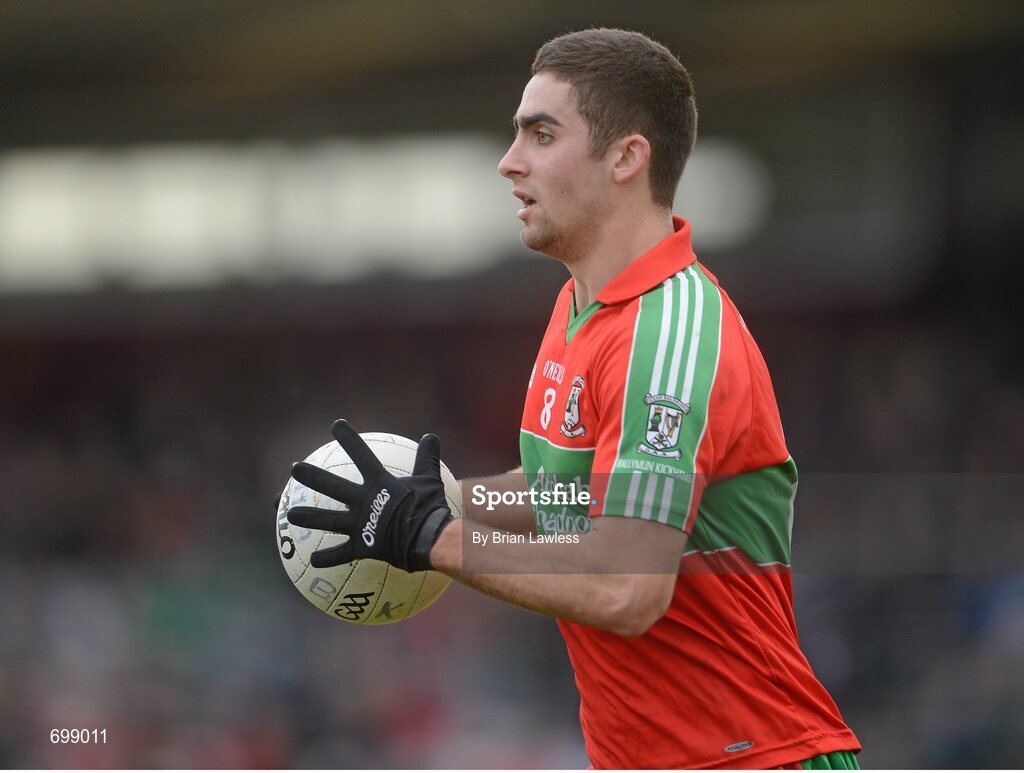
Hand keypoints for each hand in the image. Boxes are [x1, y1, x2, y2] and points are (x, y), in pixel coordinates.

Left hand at [286, 420, 453, 571]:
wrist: (428, 538)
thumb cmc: (429, 508)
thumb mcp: (429, 479)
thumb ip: (426, 458)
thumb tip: (430, 436)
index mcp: (378, 483)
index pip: (361, 454)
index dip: (349, 438)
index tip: (335, 425)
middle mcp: (362, 500)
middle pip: (332, 486)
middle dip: (311, 476)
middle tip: (294, 468)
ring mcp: (359, 524)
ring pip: (327, 520)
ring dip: (308, 517)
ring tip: (289, 515)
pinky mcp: (362, 546)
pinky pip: (341, 555)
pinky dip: (327, 559)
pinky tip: (313, 561)